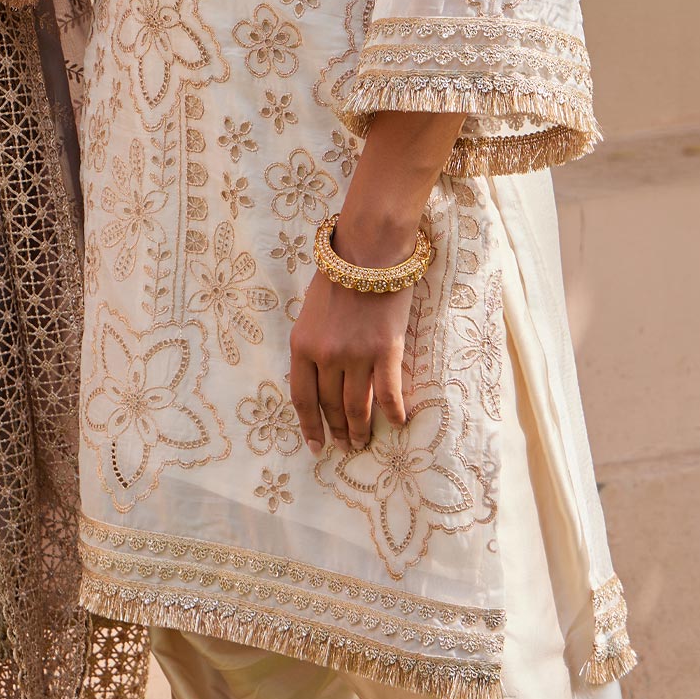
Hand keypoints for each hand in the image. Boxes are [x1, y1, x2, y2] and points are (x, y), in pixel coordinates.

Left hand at [289, 260, 413, 455]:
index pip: (302, 398)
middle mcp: (326, 355)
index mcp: (301, 345)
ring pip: (358, 407)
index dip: (309, 427)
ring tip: (363, 442)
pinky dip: (394, 413)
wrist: (368, 251)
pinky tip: (398, 423)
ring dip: (360, 429)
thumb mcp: (310, 314)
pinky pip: (388, 394)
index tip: (315, 447)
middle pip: (331, 405)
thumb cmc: (338, 277)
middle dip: (337, 430)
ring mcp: (356, 355)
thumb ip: (312, 347)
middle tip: (344, 446)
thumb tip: (319, 382)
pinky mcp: (386, 352)